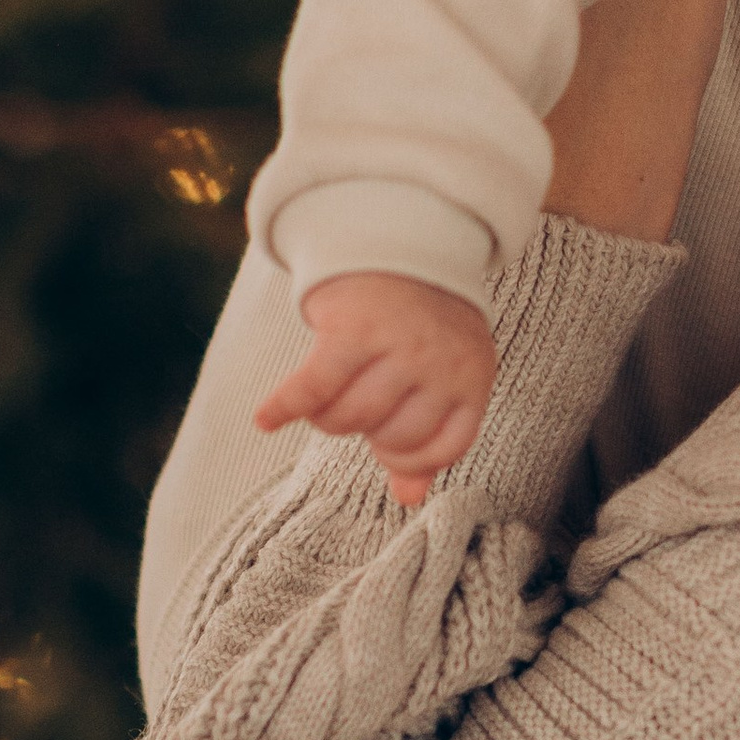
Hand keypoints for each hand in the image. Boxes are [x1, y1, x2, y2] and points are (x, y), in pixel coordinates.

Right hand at [253, 271, 495, 505]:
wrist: (398, 240)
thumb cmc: (421, 325)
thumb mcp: (443, 375)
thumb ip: (428, 438)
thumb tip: (408, 499)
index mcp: (472, 376)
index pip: (442, 448)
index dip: (406, 455)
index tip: (384, 443)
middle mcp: (440, 362)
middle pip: (387, 436)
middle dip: (363, 427)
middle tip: (355, 398)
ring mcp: (397, 345)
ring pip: (347, 417)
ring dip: (325, 414)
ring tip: (327, 391)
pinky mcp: (351, 330)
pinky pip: (311, 389)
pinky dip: (283, 408)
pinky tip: (266, 419)